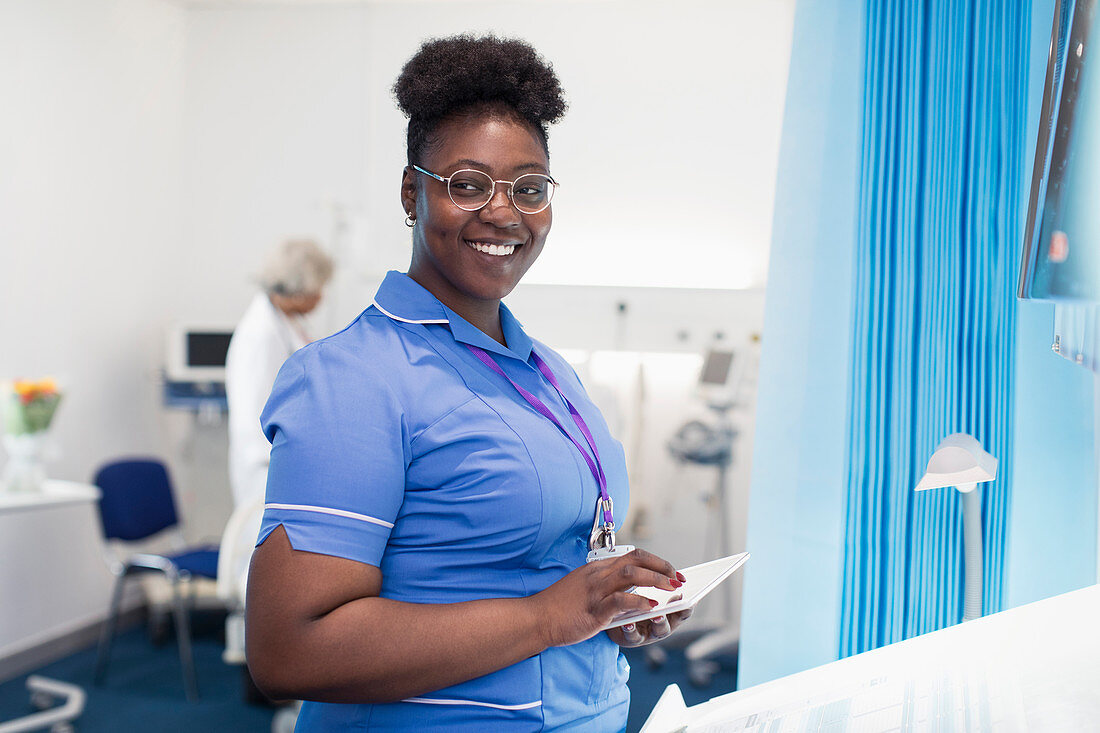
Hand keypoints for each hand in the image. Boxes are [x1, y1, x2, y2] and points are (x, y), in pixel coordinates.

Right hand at [531, 548, 682, 647]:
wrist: (537, 618)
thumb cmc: (561, 605)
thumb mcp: (585, 587)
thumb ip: (607, 585)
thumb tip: (635, 591)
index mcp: (598, 567)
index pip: (633, 555)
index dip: (656, 561)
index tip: (672, 570)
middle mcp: (598, 574)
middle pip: (637, 560)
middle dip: (662, 568)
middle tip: (679, 579)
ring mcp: (596, 590)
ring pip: (632, 575)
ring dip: (656, 580)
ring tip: (672, 590)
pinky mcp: (593, 609)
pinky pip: (620, 600)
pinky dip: (639, 601)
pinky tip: (651, 606)